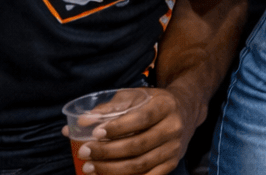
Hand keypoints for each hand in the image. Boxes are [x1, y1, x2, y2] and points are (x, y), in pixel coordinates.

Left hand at [65, 87, 195, 174]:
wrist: (183, 112)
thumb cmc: (151, 104)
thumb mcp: (134, 97)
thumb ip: (109, 108)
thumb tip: (81, 123)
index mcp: (165, 106)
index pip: (141, 119)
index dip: (118, 128)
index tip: (95, 133)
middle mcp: (173, 127)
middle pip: (138, 144)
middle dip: (107, 151)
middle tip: (84, 152)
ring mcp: (173, 148)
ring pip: (140, 164)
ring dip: (111, 169)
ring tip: (89, 167)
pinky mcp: (171, 163)